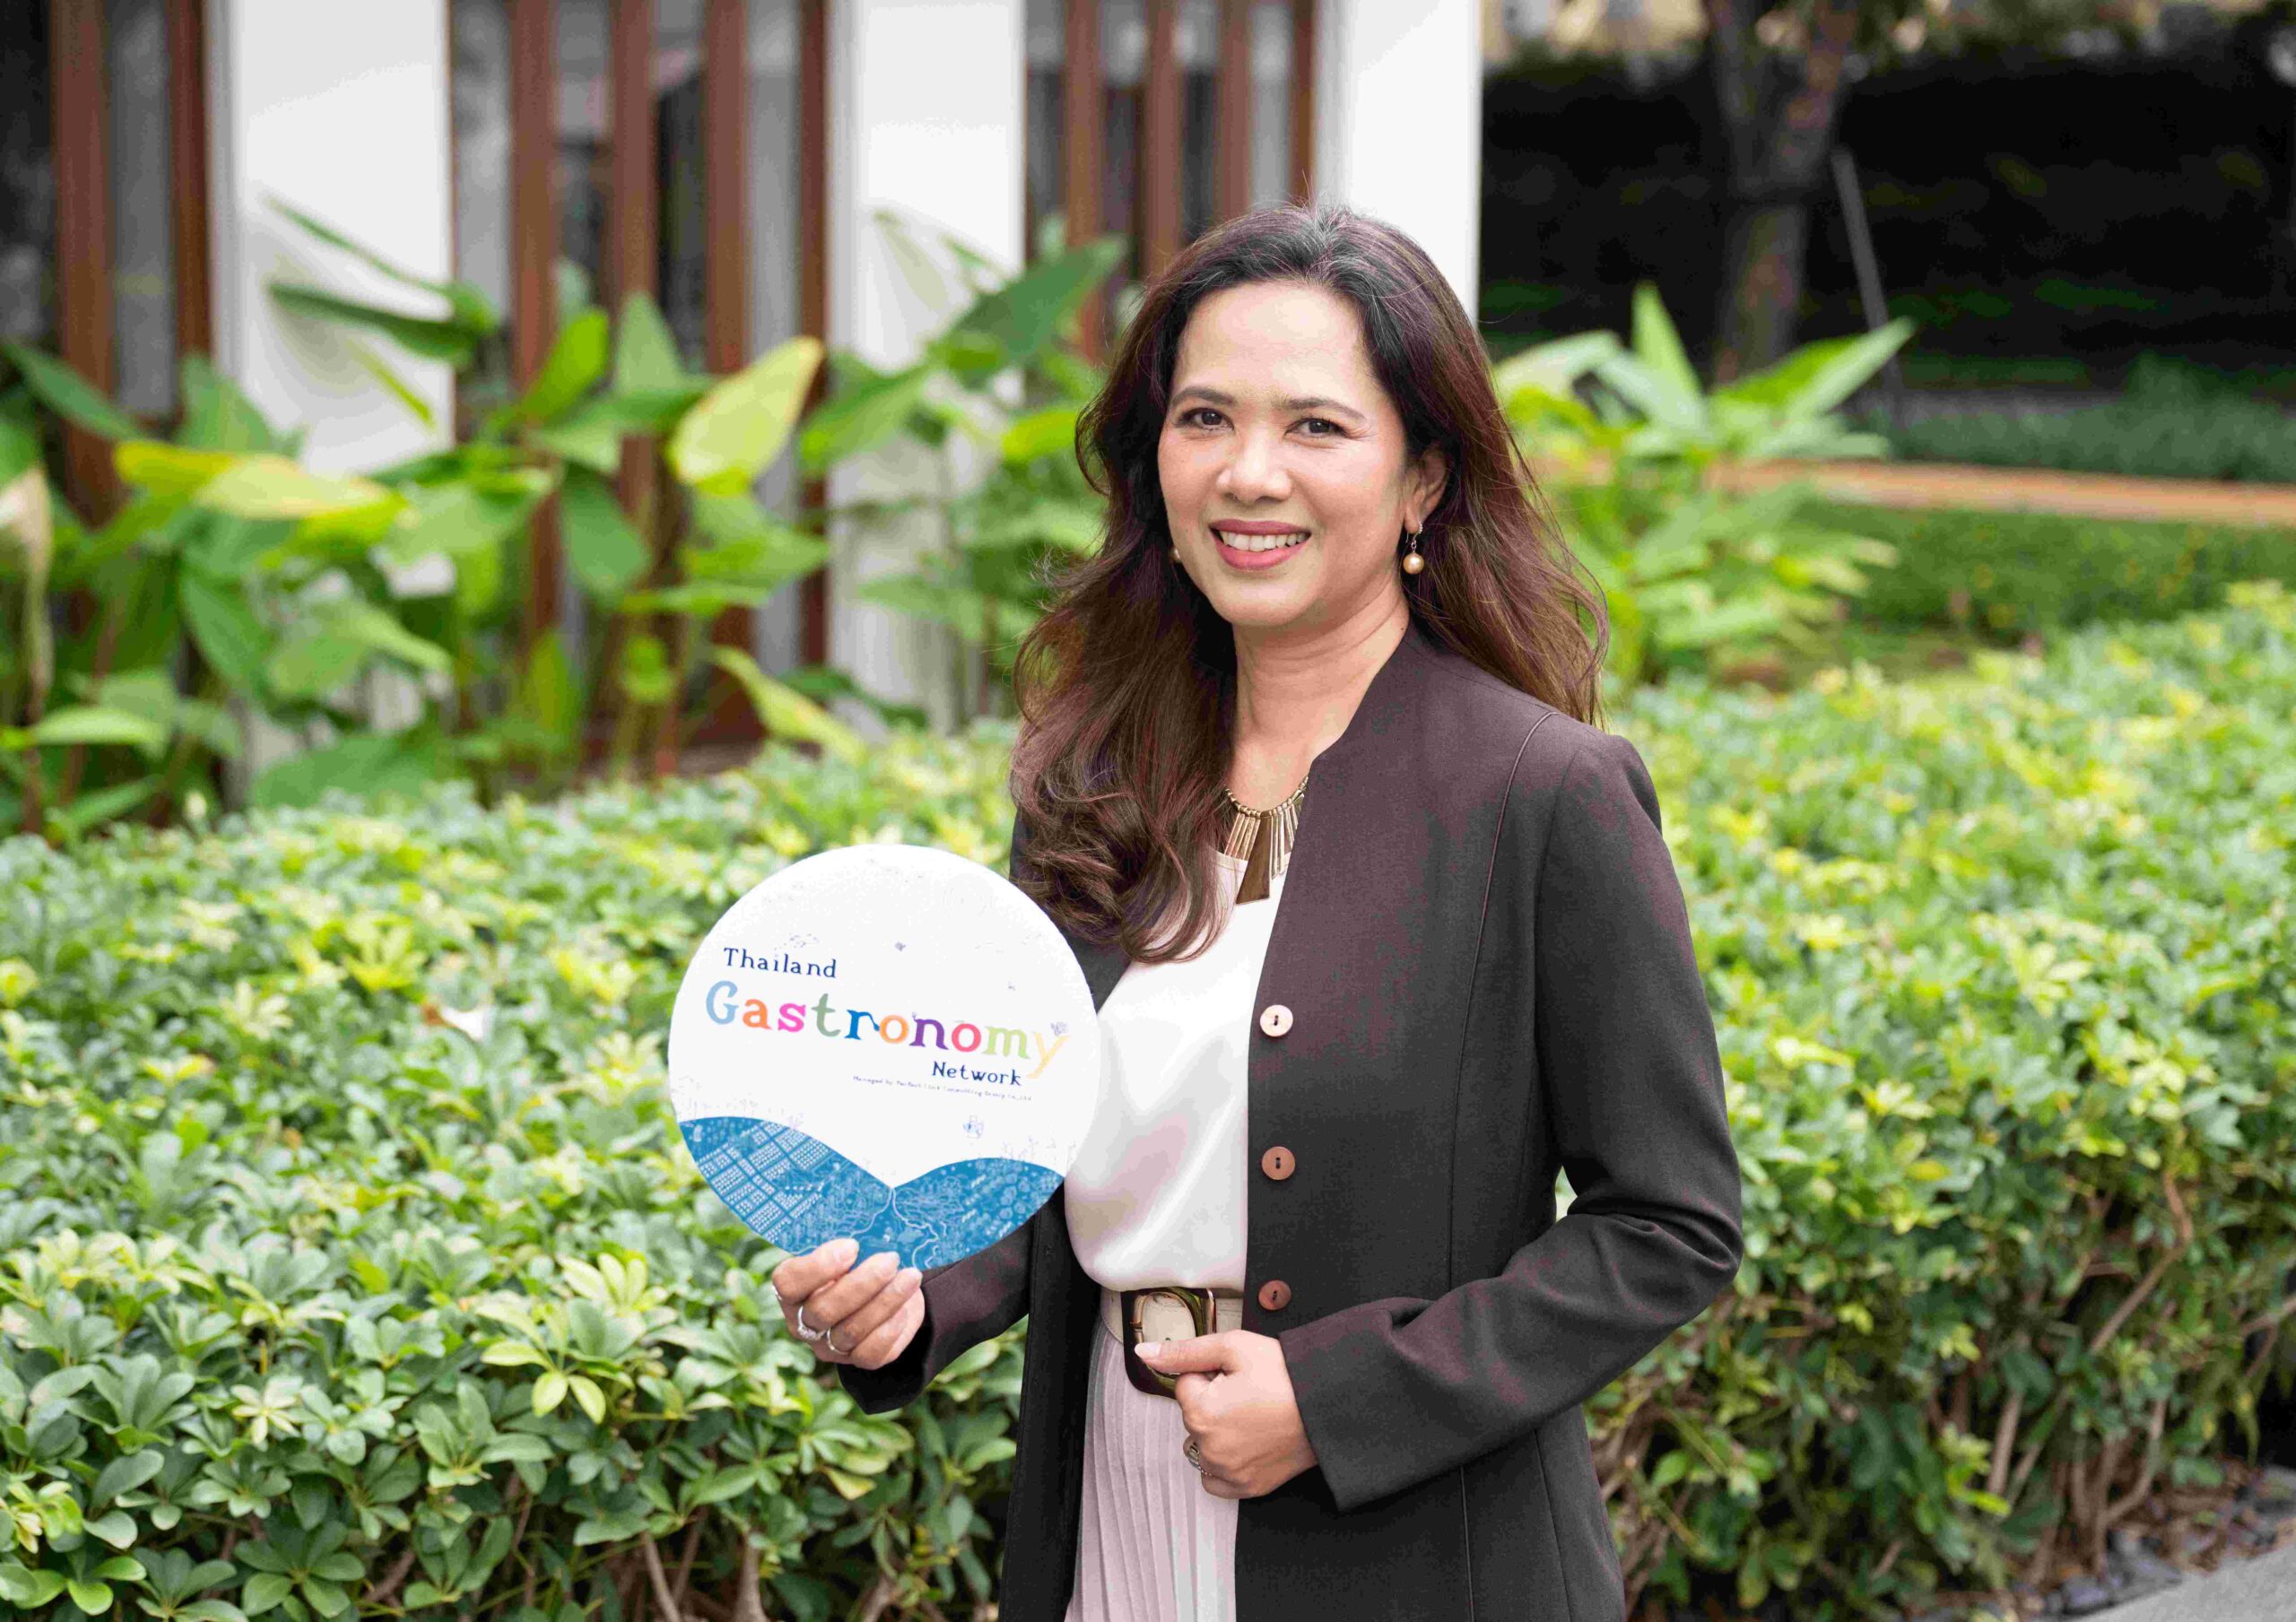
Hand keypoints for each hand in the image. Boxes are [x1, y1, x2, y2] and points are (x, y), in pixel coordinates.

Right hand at [769, 1238, 923, 1369]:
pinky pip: (872, 1354)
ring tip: (910, 1275)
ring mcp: (829, 1347)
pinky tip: (906, 1305)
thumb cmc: (858, 1262)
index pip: (788, 1283)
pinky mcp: (857, 1360)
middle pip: (823, 1310)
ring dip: (886, 1301)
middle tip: (890, 1259)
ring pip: (851, 1331)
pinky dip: (891, 1328)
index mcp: (792, 1290)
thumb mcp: (848, 1249)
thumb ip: (847, 1243)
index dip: (817, 1266)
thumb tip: (870, 1229)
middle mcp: (804, 1323)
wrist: (882, 1290)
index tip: (852, 1245)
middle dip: (862, 1283)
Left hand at [1136, 1331, 1317, 1498]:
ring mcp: (1228, 1472)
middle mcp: (1209, 1449)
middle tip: (1250, 1392)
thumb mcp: (1234, 1347)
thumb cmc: (1286, 1375)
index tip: (1236, 1375)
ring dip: (1217, 1432)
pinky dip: (1224, 1463)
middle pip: (1195, 1415)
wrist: (1329, 1407)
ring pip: (1202, 1446)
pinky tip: (1248, 1443)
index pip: (1186, 1384)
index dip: (1211, 1373)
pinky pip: (1216, 1479)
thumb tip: (1144, 1353)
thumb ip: (1184, 1352)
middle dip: (1214, 1401)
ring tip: (1253, 1416)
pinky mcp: (1247, 1487)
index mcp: (1200, 1412)